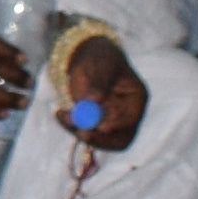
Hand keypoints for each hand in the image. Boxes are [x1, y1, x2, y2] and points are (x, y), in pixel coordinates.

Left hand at [50, 28, 146, 153]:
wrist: (88, 58)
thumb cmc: (99, 58)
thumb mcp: (100, 64)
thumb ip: (98, 82)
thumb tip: (94, 100)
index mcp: (136, 98)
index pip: (131, 119)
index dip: (116, 126)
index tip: (99, 126)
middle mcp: (128, 115)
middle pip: (120, 139)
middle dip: (98, 138)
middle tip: (79, 131)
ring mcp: (113, 122)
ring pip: (102, 140)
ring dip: (81, 132)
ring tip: (63, 115)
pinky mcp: (97, 125)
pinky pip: (87, 134)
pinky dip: (73, 127)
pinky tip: (61, 114)